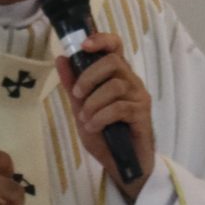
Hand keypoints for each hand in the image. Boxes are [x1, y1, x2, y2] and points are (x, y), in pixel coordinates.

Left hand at [57, 33, 154, 197]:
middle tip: (77, 96)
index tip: (83, 46)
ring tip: (86, 119)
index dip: (101, 40)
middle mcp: (130, 81)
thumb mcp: (81, 109)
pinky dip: (101, 117)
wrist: (122, 164)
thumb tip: (61, 59)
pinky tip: (94, 127)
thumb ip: (73, 85)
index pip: (115, 46)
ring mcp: (139, 96)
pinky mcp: (143, 113)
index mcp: (116, 75)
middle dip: (89, 77)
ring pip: (115, 86)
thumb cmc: (104, 135)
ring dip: (93, 103)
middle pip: (113, 62)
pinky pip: (120, 108)